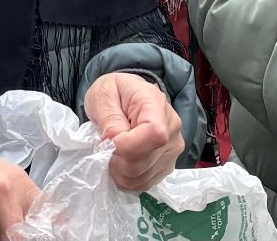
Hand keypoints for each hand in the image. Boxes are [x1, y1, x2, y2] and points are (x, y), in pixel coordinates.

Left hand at [84, 73, 183, 192]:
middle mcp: (173, 130)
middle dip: (116, 160)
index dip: (127, 145)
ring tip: (112, 153)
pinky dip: (127, 179)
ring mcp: (172, 150)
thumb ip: (109, 117)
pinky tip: (121, 163)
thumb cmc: (115, 92)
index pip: (154, 135)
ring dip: (119, 171)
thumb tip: (113, 141)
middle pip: (144, 162)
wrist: (127, 96)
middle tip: (104, 146)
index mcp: (157, 106)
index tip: (109, 139)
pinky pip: (145, 183)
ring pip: (142, 177)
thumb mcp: (104, 95)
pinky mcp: (166, 165)